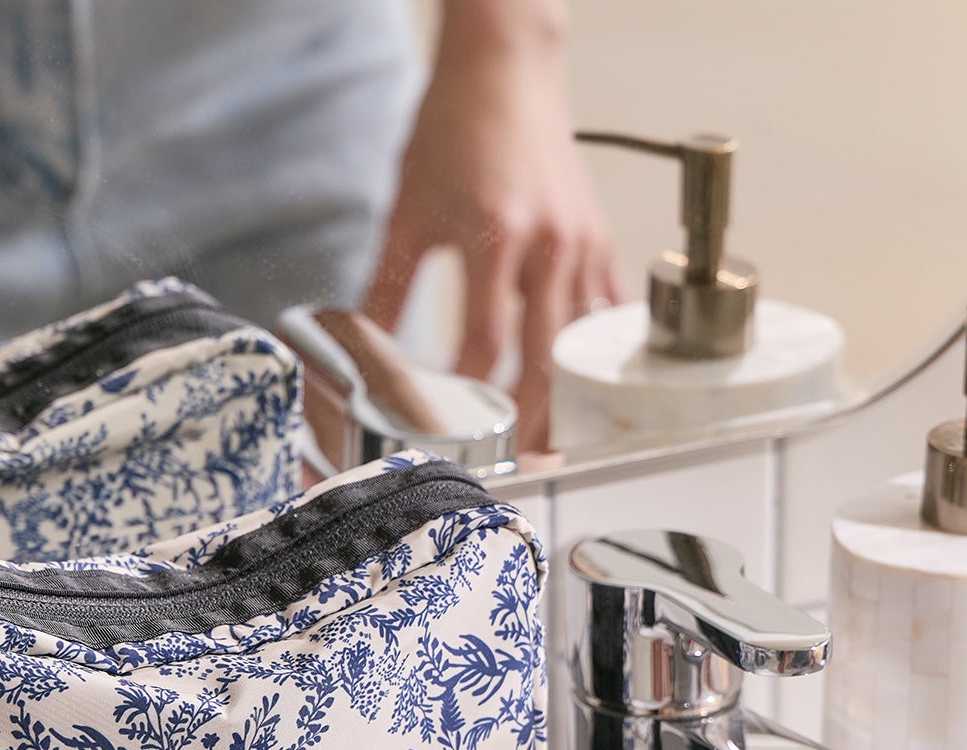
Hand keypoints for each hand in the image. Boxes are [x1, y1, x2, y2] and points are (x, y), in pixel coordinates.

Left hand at [364, 6, 616, 452]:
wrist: (506, 67)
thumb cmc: (455, 127)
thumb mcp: (408, 208)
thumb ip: (386, 285)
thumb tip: (360, 347)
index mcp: (494, 236)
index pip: (483, 343)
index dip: (468, 395)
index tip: (450, 429)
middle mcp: (546, 245)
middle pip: (545, 359)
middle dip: (531, 420)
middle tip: (517, 465)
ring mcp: (580, 246)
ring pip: (581, 346)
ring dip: (567, 400)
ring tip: (551, 445)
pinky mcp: (599, 242)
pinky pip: (605, 314)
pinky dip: (593, 357)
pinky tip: (584, 391)